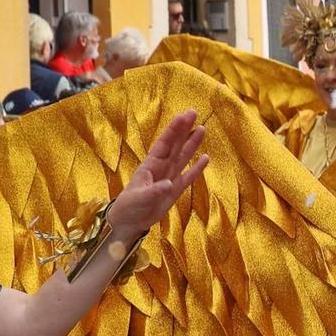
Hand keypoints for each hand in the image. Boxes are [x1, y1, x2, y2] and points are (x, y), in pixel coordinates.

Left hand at [108, 109, 208, 241]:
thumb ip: (154, 190)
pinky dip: (197, 168)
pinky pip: (188, 177)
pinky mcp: (175, 190)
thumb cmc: (129, 206)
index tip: (184, 116)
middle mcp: (161, 167)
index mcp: (150, 165)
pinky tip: (205, 158)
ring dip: (192, 144)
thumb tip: (169, 184)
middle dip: (184, 129)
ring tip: (202, 129)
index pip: (165, 143)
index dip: (174, 130)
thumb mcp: (139, 198)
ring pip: (183, 157)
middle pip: (175, 145)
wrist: (129, 222)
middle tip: (194, 112)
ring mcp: (169, 177)